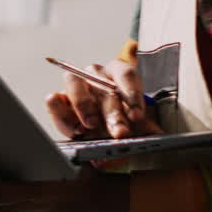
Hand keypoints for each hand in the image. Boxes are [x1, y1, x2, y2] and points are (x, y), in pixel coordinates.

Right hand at [46, 59, 161, 138]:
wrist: (108, 128)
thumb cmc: (125, 120)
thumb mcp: (141, 124)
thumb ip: (148, 130)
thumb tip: (157, 138)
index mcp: (119, 73)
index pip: (126, 75)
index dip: (132, 94)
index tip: (137, 115)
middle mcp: (96, 75)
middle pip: (102, 86)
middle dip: (112, 112)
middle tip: (120, 132)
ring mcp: (76, 85)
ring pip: (74, 82)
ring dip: (83, 105)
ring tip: (91, 126)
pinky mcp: (61, 100)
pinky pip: (54, 100)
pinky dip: (58, 111)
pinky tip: (72, 127)